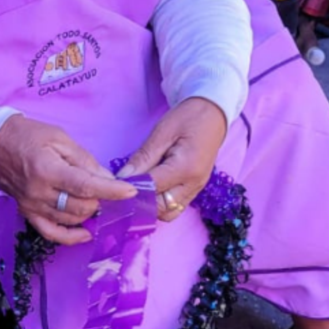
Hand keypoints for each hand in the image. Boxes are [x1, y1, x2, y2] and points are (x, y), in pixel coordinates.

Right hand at [0, 115, 137, 245]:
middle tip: (105, 187)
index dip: (111, 191)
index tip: (130, 191)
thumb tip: (107, 178)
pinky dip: (71, 237)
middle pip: (81, 207)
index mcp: (47, 169)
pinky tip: (85, 232)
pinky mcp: (27, 212)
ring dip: (88, 212)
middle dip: (100, 199)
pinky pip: (51, 233)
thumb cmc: (27, 135)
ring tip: (93, 199)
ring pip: (71, 220)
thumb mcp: (59, 138)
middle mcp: (39, 192)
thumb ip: (85, 160)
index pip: (86, 186)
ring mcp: (32, 206)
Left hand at [119, 98, 226, 221]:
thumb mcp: (162, 132)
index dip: (131, 188)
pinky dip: (160, 203)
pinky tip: (148, 189)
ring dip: (150, 206)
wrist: (213, 115)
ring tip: (137, 188)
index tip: (115, 183)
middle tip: (124, 187)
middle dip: (141, 202)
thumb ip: (143, 156)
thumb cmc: (188, 118)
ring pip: (169, 213)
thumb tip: (122, 177)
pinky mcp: (194, 190)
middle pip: (161, 209)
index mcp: (185, 168)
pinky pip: (175, 206)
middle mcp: (193, 185)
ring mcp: (196, 190)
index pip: (152, 189)